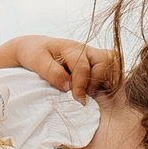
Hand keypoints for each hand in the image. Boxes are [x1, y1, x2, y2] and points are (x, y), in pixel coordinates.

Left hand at [0, 34, 120, 97]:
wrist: (34, 48)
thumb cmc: (34, 54)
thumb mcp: (37, 61)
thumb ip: (51, 72)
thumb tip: (67, 85)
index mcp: (70, 48)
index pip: (82, 66)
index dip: (81, 85)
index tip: (78, 100)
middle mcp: (85, 50)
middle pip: (104, 60)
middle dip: (97, 80)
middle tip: (86, 95)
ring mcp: (92, 55)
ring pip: (112, 61)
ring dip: (108, 78)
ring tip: (95, 91)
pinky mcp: (96, 62)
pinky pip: (113, 66)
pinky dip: (111, 77)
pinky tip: (101, 88)